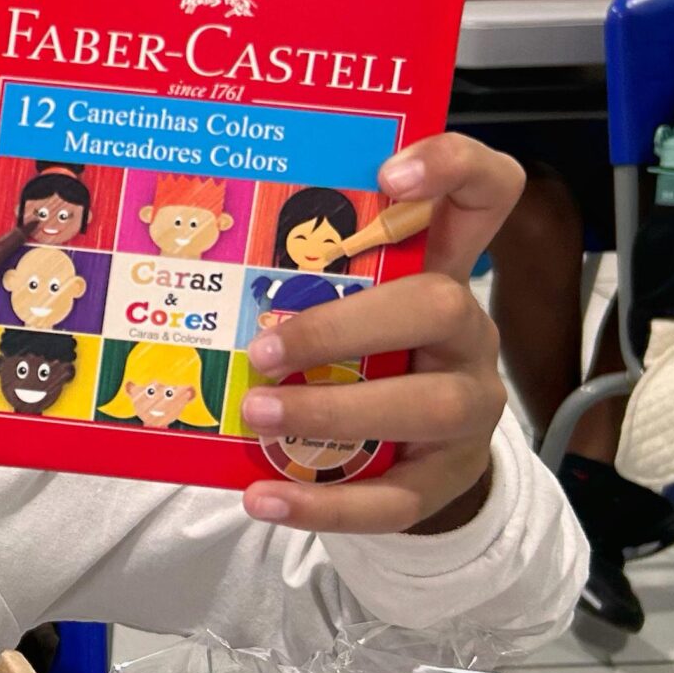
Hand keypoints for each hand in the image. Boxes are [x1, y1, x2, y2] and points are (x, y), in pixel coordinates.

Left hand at [236, 135, 520, 534]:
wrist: (415, 453)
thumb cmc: (364, 357)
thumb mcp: (348, 302)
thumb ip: (299, 273)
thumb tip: (187, 250)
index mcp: (442, 268)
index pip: (486, 191)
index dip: (453, 169)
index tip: (390, 174)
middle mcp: (466, 331)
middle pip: (443, 305)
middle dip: (347, 325)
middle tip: (265, 348)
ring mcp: (468, 404)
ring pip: (427, 404)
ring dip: (333, 412)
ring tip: (258, 415)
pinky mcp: (445, 476)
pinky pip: (395, 496)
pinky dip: (325, 503)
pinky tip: (264, 498)